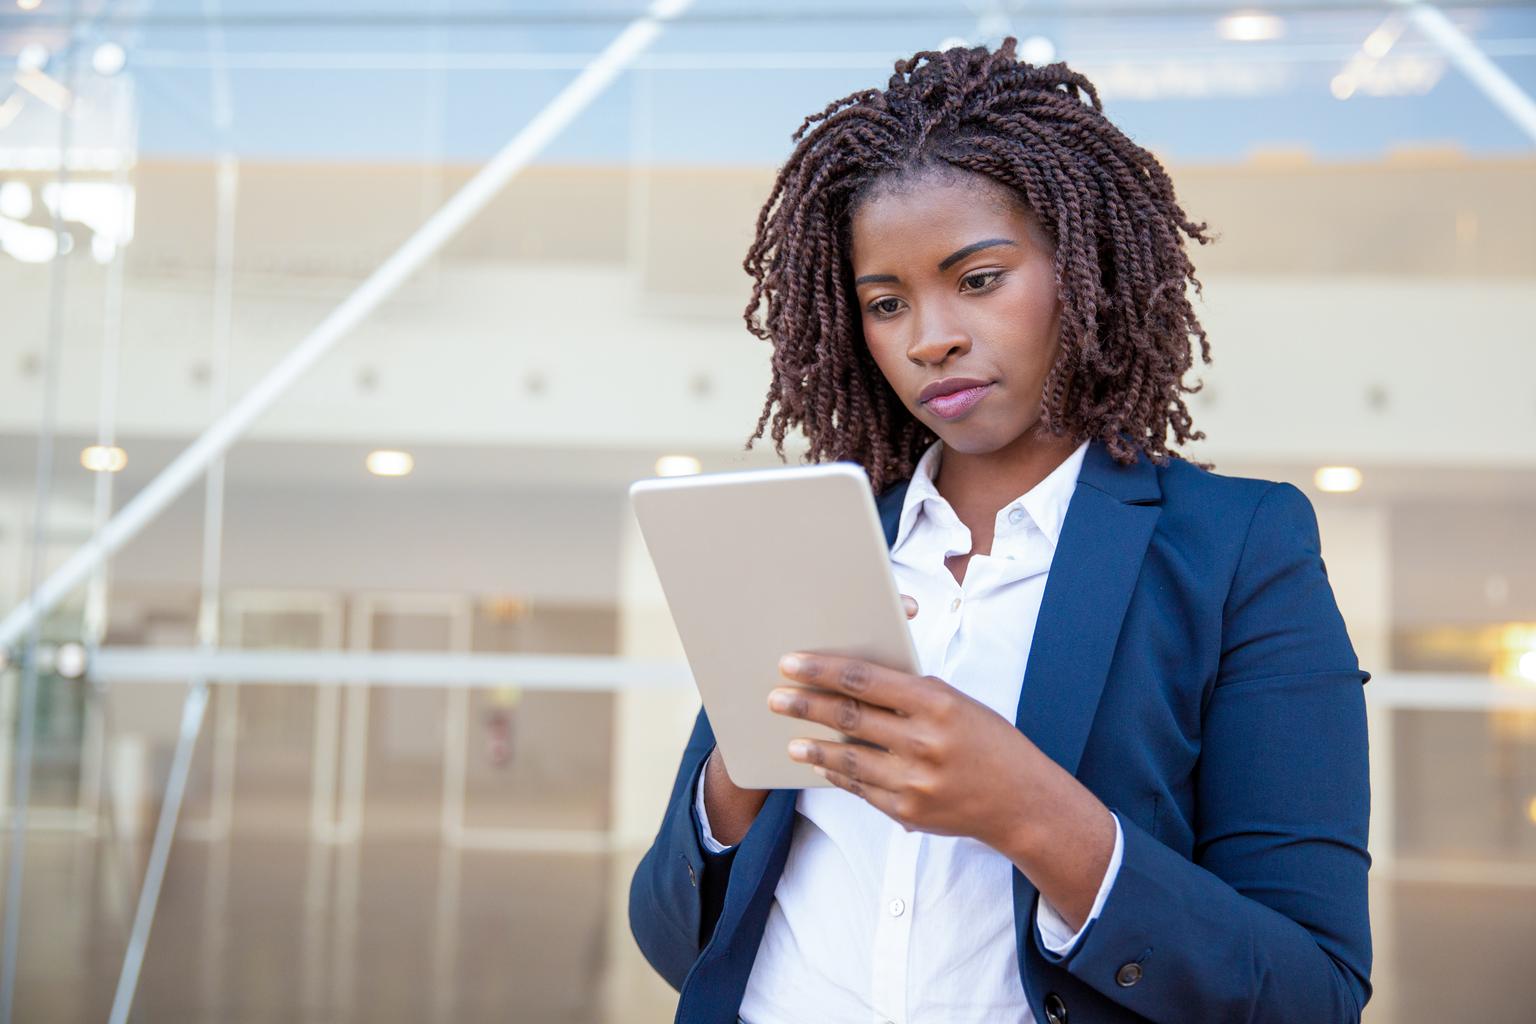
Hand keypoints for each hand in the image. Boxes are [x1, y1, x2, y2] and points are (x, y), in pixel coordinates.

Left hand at [768, 648, 1039, 850]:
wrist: (1022, 802)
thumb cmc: (990, 743)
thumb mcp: (958, 704)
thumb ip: (911, 694)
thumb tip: (858, 682)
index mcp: (937, 703)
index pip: (865, 680)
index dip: (822, 670)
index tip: (791, 663)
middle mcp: (924, 741)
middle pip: (849, 718)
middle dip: (805, 706)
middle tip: (775, 698)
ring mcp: (914, 780)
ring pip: (848, 759)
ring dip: (812, 748)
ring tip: (789, 740)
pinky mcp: (908, 811)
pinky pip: (861, 789)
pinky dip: (838, 775)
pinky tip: (821, 764)